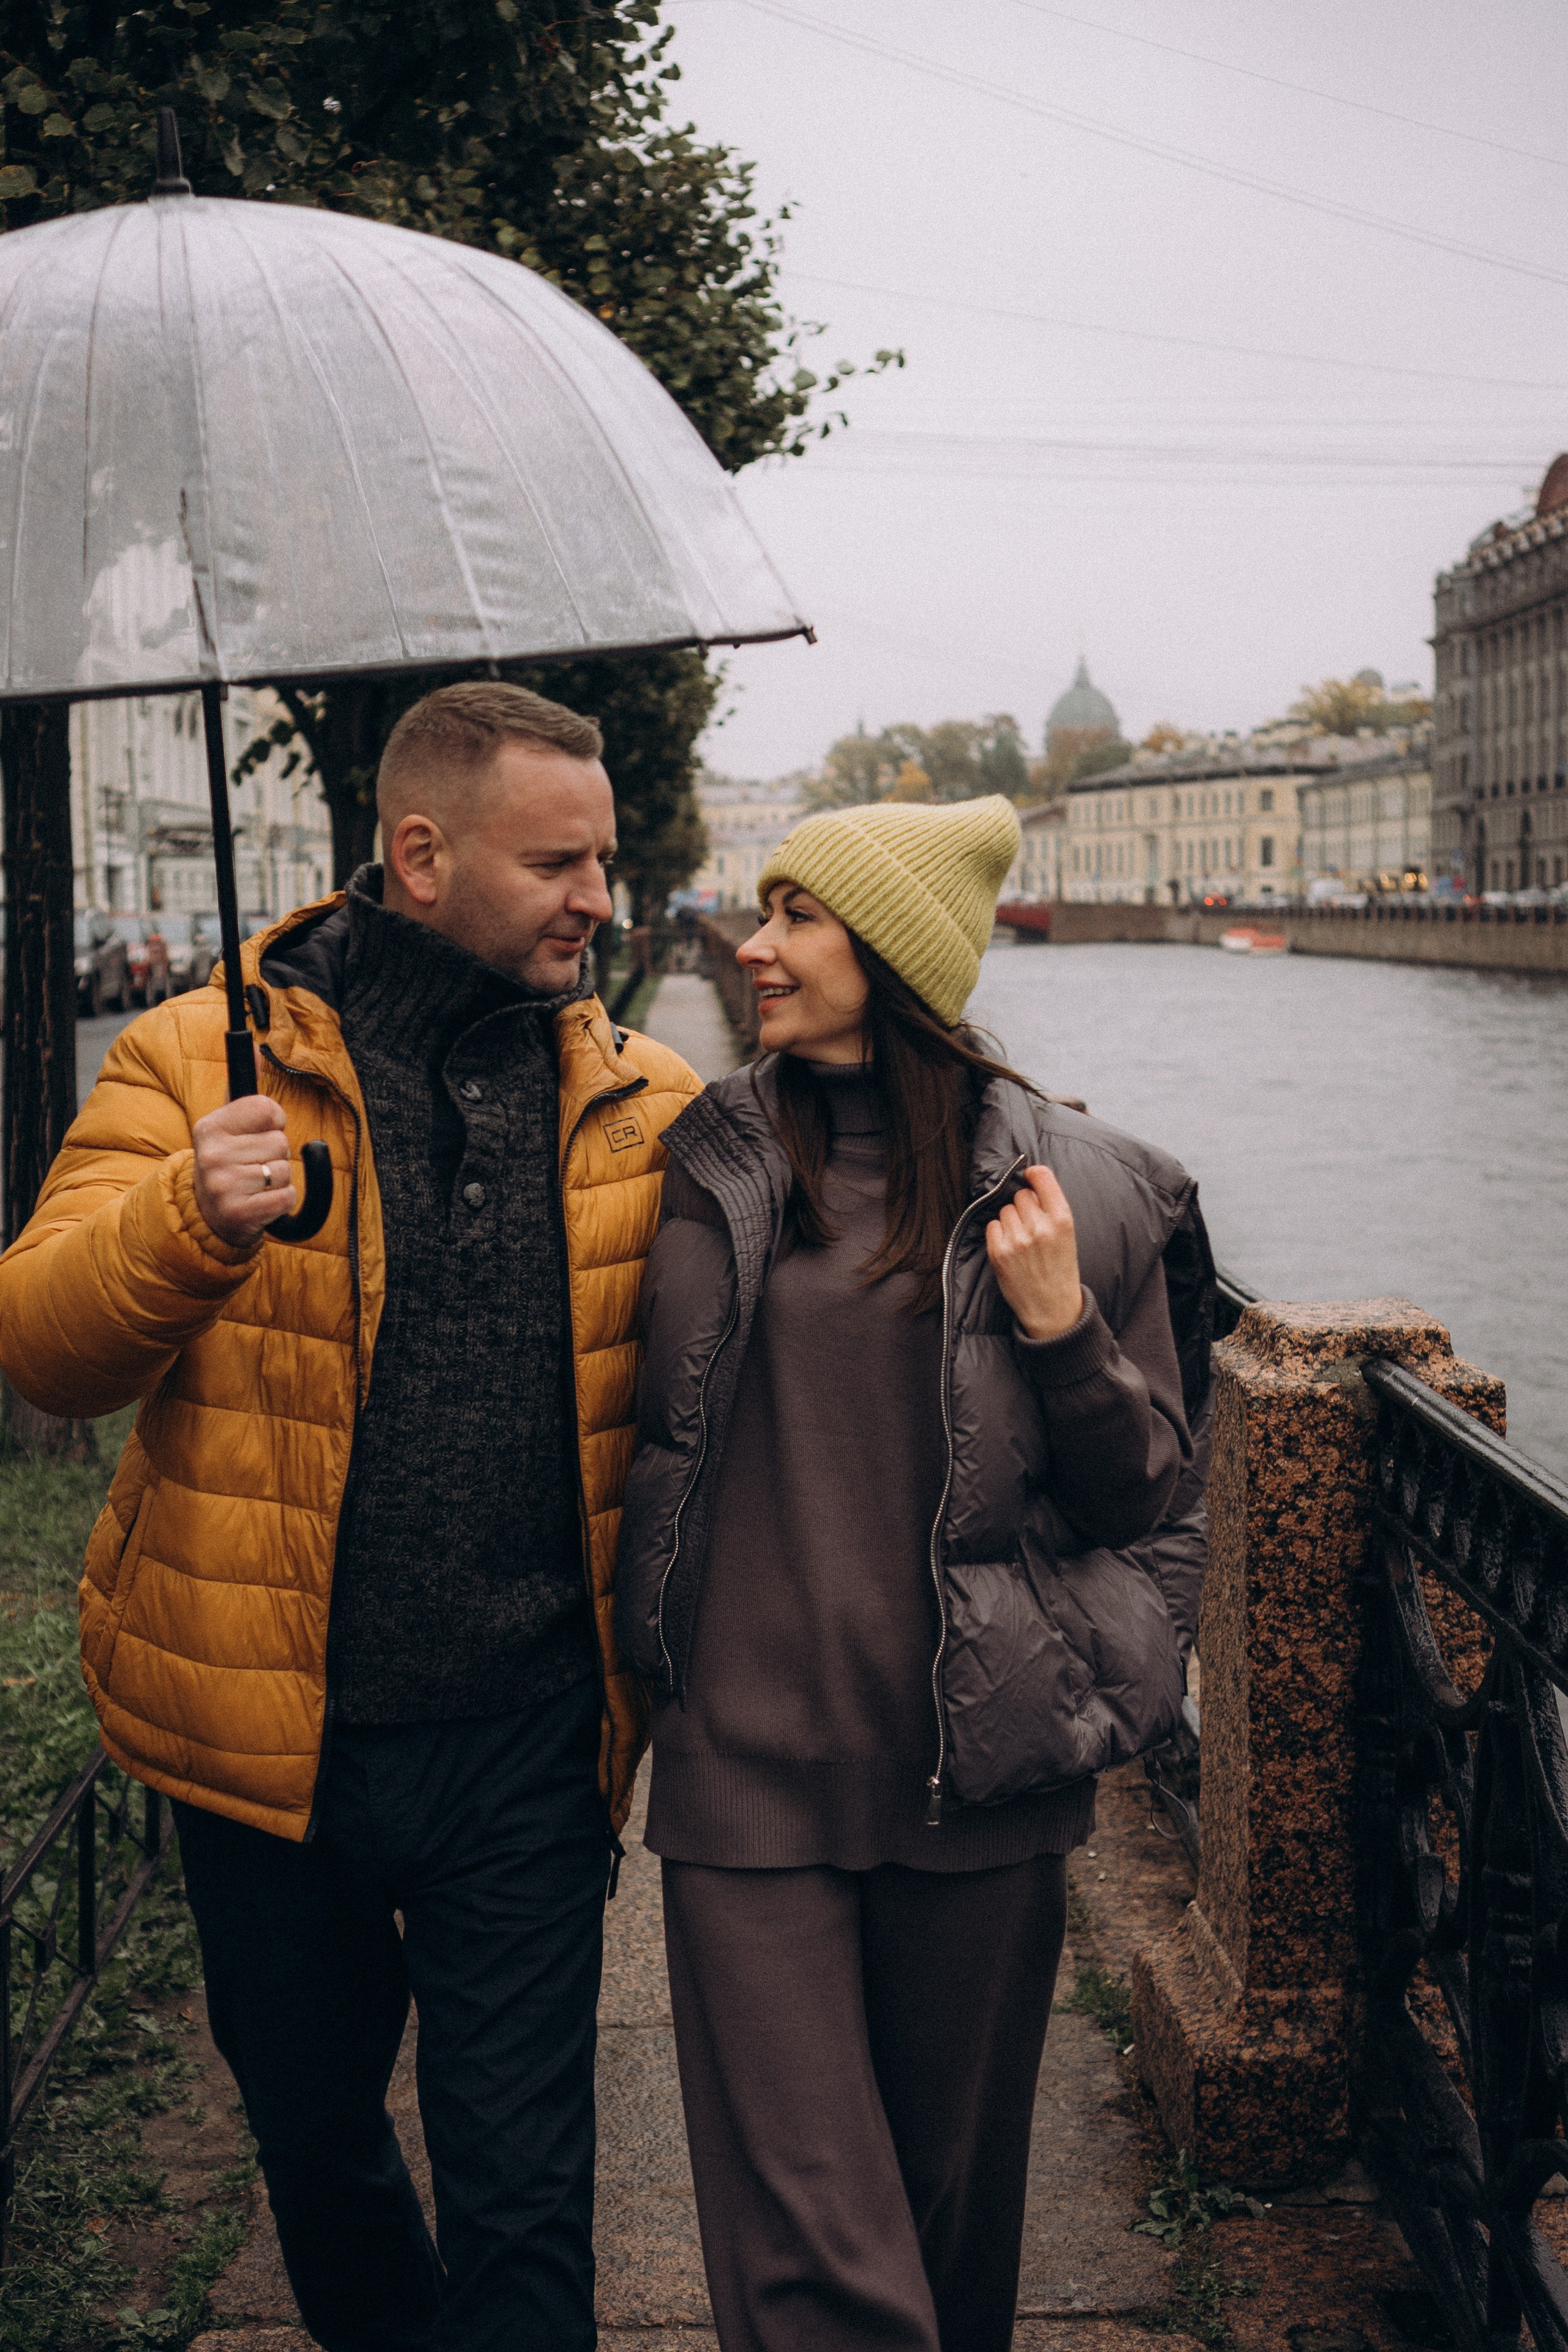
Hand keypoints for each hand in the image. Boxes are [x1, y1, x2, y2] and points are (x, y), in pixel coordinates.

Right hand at [191, 1097, 296, 1246]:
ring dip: (279, 1179)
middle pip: (280, 1142)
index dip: (273, 1122)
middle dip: (275, 1155)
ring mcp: (224, 1186)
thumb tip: (255, 1048)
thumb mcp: (227, 1124)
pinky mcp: (239, 1214)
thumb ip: (243, 1090)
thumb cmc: (227, 1163)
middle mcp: (212, 1155)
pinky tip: (260, 1202)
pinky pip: (287, 1197)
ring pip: (285, 1170)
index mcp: (210, 1127)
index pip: (267, 1108)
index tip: (258, 1133)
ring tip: (255, 1184)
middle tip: (253, 1166)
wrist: (208, 1216)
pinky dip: (281, 1202)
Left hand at [985, 1165, 1083, 1342]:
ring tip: (1022, 1240)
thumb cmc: (1060, 1270)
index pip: (1042, 1177)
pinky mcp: (999, 1252)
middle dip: (1024, 1205)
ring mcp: (1017, 1240)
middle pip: (1021, 1195)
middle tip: (1031, 1224)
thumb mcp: (1067, 1235)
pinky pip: (992, 1225)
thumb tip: (1029, 1181)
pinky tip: (1011, 1247)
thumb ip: (1051, 1208)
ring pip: (1005, 1210)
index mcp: (1062, 1220)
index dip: (1034, 1174)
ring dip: (1010, 1220)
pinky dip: (999, 1233)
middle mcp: (1040, 1227)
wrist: (1052, 1309)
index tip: (1029, 1175)